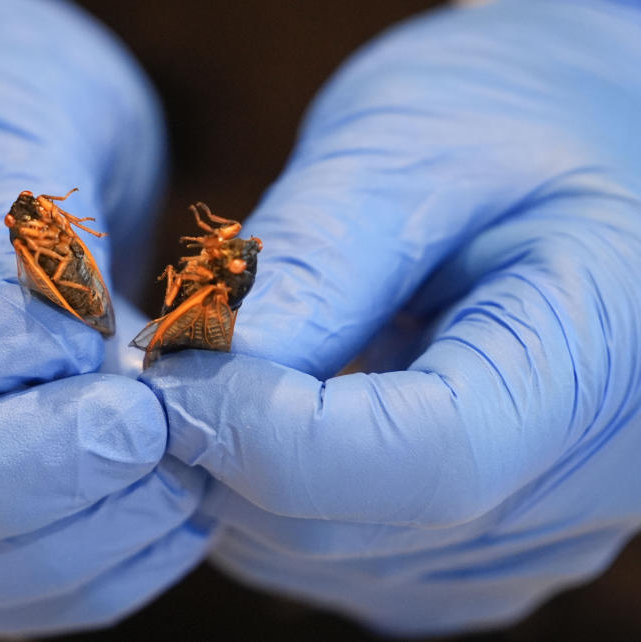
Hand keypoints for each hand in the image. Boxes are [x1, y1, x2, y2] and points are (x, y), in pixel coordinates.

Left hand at [142, 0, 640, 634]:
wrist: (578, 167)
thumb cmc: (514, 126)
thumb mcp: (420, 147)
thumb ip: (319, 258)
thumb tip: (202, 363)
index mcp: (599, 364)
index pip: (425, 460)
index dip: (268, 425)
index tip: (173, 364)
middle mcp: (572, 491)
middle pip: (348, 525)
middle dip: (225, 445)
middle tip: (174, 354)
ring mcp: (511, 540)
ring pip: (313, 554)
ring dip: (234, 469)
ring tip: (236, 363)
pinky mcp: (455, 552)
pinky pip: (323, 555)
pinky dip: (263, 490)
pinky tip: (279, 403)